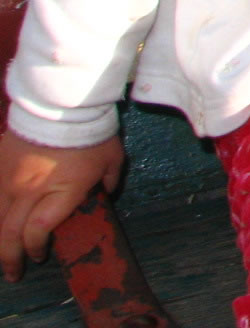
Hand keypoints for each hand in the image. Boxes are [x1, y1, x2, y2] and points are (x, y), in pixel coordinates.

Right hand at [0, 131, 122, 280]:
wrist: (62, 102)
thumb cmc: (91, 133)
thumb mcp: (112, 159)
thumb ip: (107, 182)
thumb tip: (105, 193)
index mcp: (59, 193)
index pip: (38, 233)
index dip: (37, 248)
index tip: (42, 254)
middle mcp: (29, 191)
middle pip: (10, 234)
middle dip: (11, 258)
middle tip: (14, 272)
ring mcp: (9, 179)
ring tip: (2, 254)